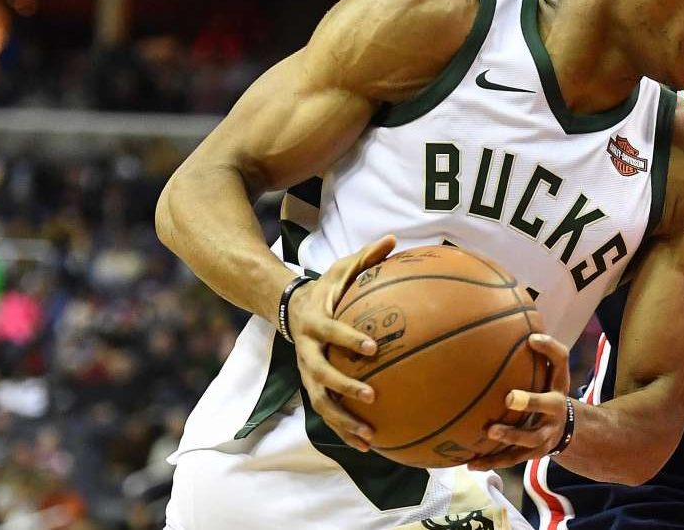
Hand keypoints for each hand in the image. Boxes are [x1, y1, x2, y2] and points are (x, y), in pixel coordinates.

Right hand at [288, 234, 395, 451]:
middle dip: (345, 387)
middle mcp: (307, 350)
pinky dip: (344, 431)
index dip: (349, 339)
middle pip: (321, 373)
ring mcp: (307, 372)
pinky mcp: (312, 386)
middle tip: (373, 396)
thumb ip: (367, 257)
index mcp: (316, 321)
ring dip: (343, 421)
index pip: (332, 331)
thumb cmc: (327, 287)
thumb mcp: (342, 268)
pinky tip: (369, 445)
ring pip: (321, 402)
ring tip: (369, 437)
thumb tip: (394, 238)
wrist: (289, 308)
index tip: (373, 347)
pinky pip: (327, 413)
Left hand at [468, 334, 571, 470]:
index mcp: (558, 384)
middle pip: (548, 404)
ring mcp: (547, 433)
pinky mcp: (534, 453)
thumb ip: (531, 354)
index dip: (549, 349)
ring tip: (490, 433)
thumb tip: (501, 325)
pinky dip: (492, 462)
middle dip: (530, 401)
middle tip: (509, 398)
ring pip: (531, 438)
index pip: (560, 361)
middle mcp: (556, 409)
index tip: (530, 339)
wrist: (565, 429)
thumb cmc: (545, 391)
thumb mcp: (546, 372)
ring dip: (511, 436)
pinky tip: (471, 463)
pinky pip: (513, 459)